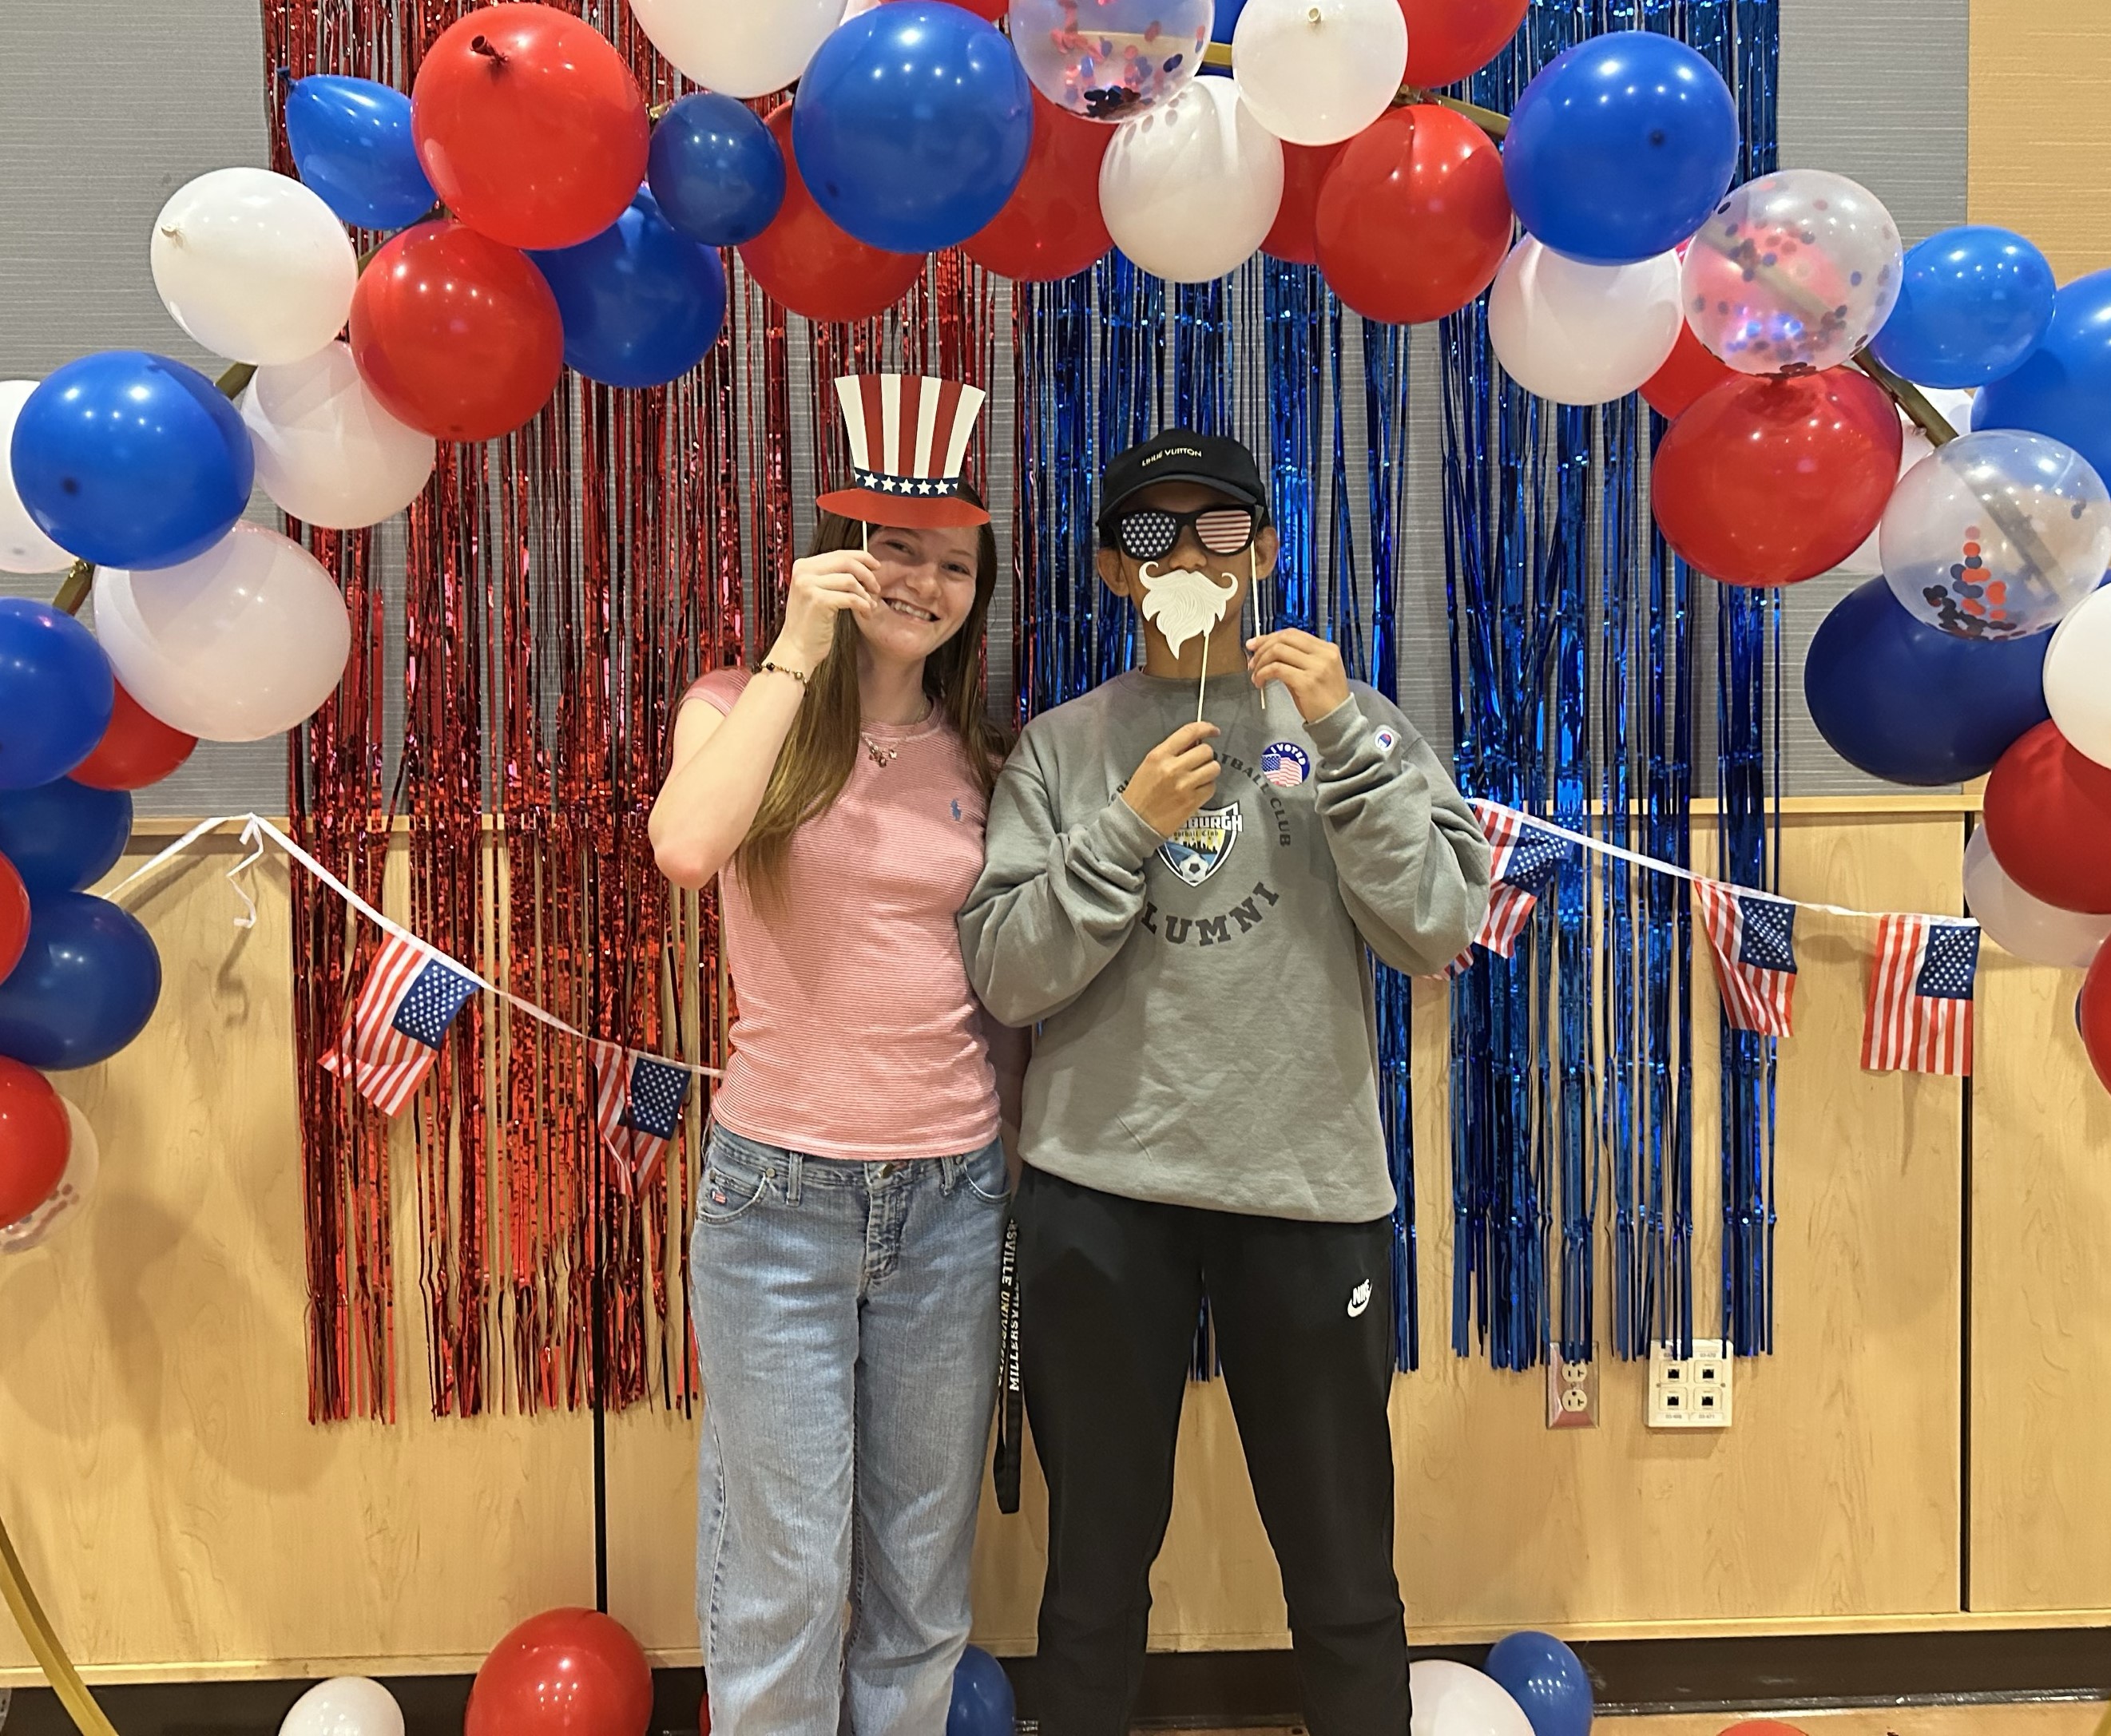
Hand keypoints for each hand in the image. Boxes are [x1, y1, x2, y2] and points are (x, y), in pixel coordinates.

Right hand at [768, 549, 879, 674]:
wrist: (796, 649)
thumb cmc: (809, 625)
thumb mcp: (817, 593)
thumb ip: (832, 578)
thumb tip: (862, 567)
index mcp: (803, 567)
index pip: (838, 554)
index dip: (861, 558)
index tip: (875, 565)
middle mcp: (803, 572)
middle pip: (846, 562)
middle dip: (867, 574)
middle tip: (876, 587)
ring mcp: (808, 586)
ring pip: (850, 580)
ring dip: (865, 594)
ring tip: (869, 605)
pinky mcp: (818, 601)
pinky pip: (851, 598)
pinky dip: (863, 605)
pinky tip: (866, 613)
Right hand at [1119, 721, 1221, 837]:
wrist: (1135, 822)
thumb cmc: (1140, 793)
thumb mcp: (1149, 765)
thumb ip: (1170, 753)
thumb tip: (1193, 744)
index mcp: (1159, 756)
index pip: (1189, 732)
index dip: (1206, 728)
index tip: (1213, 731)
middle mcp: (1173, 768)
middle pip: (1206, 751)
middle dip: (1206, 755)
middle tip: (1199, 763)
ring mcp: (1184, 785)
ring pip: (1213, 768)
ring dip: (1209, 771)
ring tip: (1198, 777)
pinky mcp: (1192, 801)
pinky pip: (1211, 787)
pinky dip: (1207, 788)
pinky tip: (1196, 791)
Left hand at [1247, 627, 1350, 722]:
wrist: (1339, 721)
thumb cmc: (1324, 699)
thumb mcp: (1313, 673)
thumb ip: (1295, 661)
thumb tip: (1265, 653)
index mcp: (1327, 648)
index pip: (1293, 633)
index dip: (1270, 637)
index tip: (1254, 645)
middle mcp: (1323, 654)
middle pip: (1284, 638)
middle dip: (1262, 647)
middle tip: (1252, 662)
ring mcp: (1316, 667)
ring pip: (1278, 651)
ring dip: (1261, 662)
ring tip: (1255, 675)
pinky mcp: (1307, 681)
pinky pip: (1277, 669)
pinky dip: (1263, 673)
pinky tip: (1260, 682)